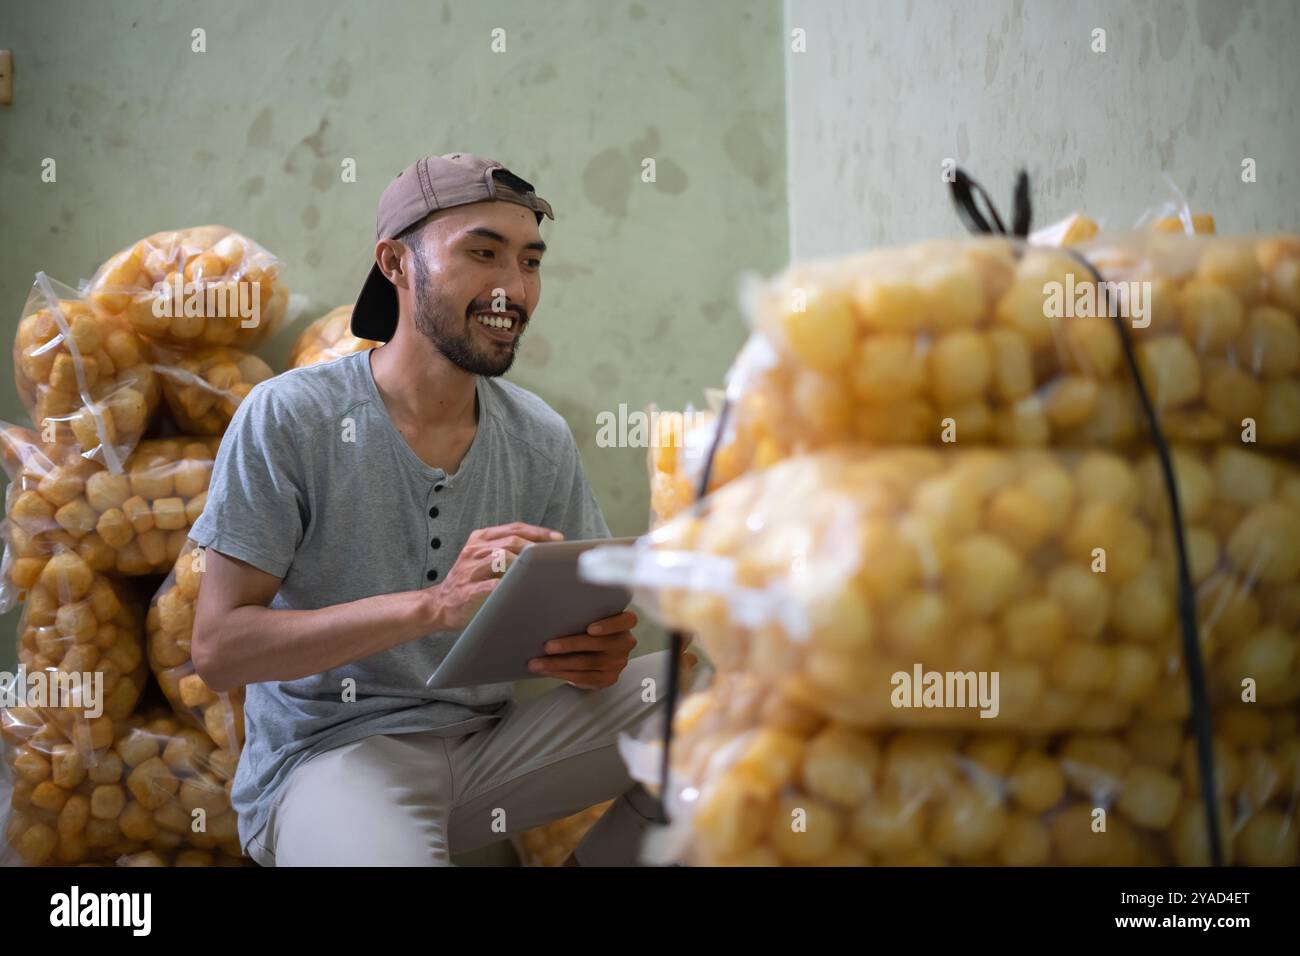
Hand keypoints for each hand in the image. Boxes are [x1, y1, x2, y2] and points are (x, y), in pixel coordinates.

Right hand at [425, 522, 562, 630]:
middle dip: (536, 548)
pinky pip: (492, 585)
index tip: (558, 539)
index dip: (538, 532)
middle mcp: (474, 550)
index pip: (514, 528)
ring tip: (541, 571)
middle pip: (511, 541)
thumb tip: (543, 552)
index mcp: (480, 538)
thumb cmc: (469, 582)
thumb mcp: (483, 559)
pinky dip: (510, 586)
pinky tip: (524, 589)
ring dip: (524, 564)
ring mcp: (470, 570)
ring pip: (502, 558)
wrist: (439, 605)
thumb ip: (505, 551)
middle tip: (554, 557)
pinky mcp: (469, 591)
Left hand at [527, 610, 637, 688]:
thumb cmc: (589, 629)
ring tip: (537, 663)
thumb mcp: (591, 618)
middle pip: (598, 644)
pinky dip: (563, 674)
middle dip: (570, 645)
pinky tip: (548, 671)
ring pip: (587, 663)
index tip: (589, 628)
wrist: (597, 654)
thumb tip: (548, 613)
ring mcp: (618, 663)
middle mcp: (624, 643)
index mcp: (623, 623)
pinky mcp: (609, 678)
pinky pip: (584, 678)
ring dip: (559, 663)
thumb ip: (582, 616)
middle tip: (547, 646)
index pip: (626, 621)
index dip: (609, 625)